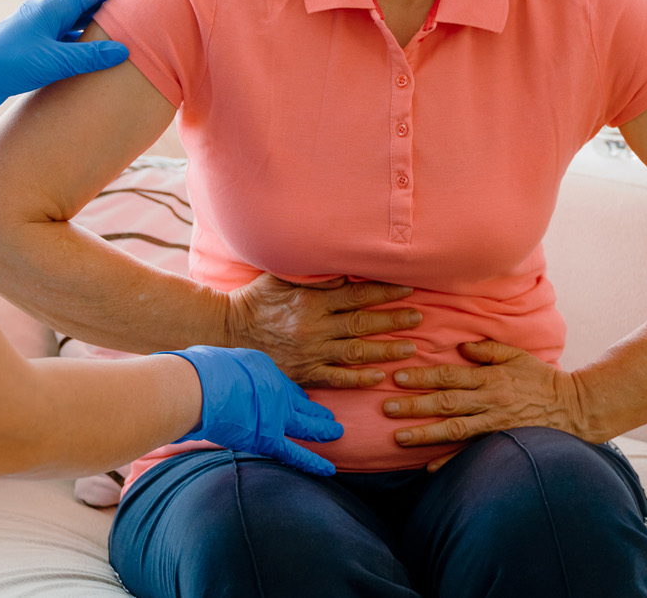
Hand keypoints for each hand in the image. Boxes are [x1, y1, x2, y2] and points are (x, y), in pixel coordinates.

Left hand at [0, 0, 138, 140]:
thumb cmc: (9, 66)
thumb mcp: (54, 62)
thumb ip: (90, 56)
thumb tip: (123, 50)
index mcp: (51, 8)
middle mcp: (44, 13)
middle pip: (85, 3)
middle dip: (110, 1)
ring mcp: (36, 28)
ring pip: (73, 22)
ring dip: (95, 23)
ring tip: (119, 25)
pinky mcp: (30, 44)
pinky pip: (63, 36)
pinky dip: (80, 39)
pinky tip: (89, 49)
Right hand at [165, 345, 344, 476]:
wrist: (198, 387)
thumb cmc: (198, 372)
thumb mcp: (218, 360)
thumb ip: (225, 374)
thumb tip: (214, 380)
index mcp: (263, 368)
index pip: (283, 385)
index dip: (293, 394)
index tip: (301, 399)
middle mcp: (275, 390)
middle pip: (300, 403)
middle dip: (315, 410)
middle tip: (328, 414)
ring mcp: (276, 413)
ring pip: (307, 425)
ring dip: (323, 429)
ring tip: (338, 432)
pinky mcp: (269, 438)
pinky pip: (296, 453)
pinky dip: (314, 462)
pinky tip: (329, 469)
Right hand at [227, 273, 423, 387]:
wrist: (227, 331)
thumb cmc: (255, 299)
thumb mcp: (281, 276)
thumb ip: (312, 273)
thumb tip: (342, 268)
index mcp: (312, 299)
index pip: (357, 294)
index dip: (384, 292)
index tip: (408, 290)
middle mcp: (315, 325)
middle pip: (362, 322)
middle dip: (393, 320)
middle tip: (419, 318)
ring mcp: (311, 351)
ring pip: (356, 351)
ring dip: (385, 349)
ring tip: (410, 347)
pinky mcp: (304, 371)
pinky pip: (337, 377)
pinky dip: (359, 378)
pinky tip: (379, 377)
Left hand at [382, 340, 592, 472]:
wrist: (574, 408)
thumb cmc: (542, 379)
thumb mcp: (517, 355)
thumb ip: (487, 350)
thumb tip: (460, 345)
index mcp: (491, 378)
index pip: (451, 376)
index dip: (423, 376)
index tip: (398, 376)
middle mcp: (490, 401)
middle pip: (447, 403)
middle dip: (415, 405)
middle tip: (387, 407)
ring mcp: (495, 425)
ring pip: (454, 429)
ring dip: (425, 434)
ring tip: (398, 437)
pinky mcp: (500, 442)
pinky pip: (472, 453)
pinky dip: (450, 461)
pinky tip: (428, 467)